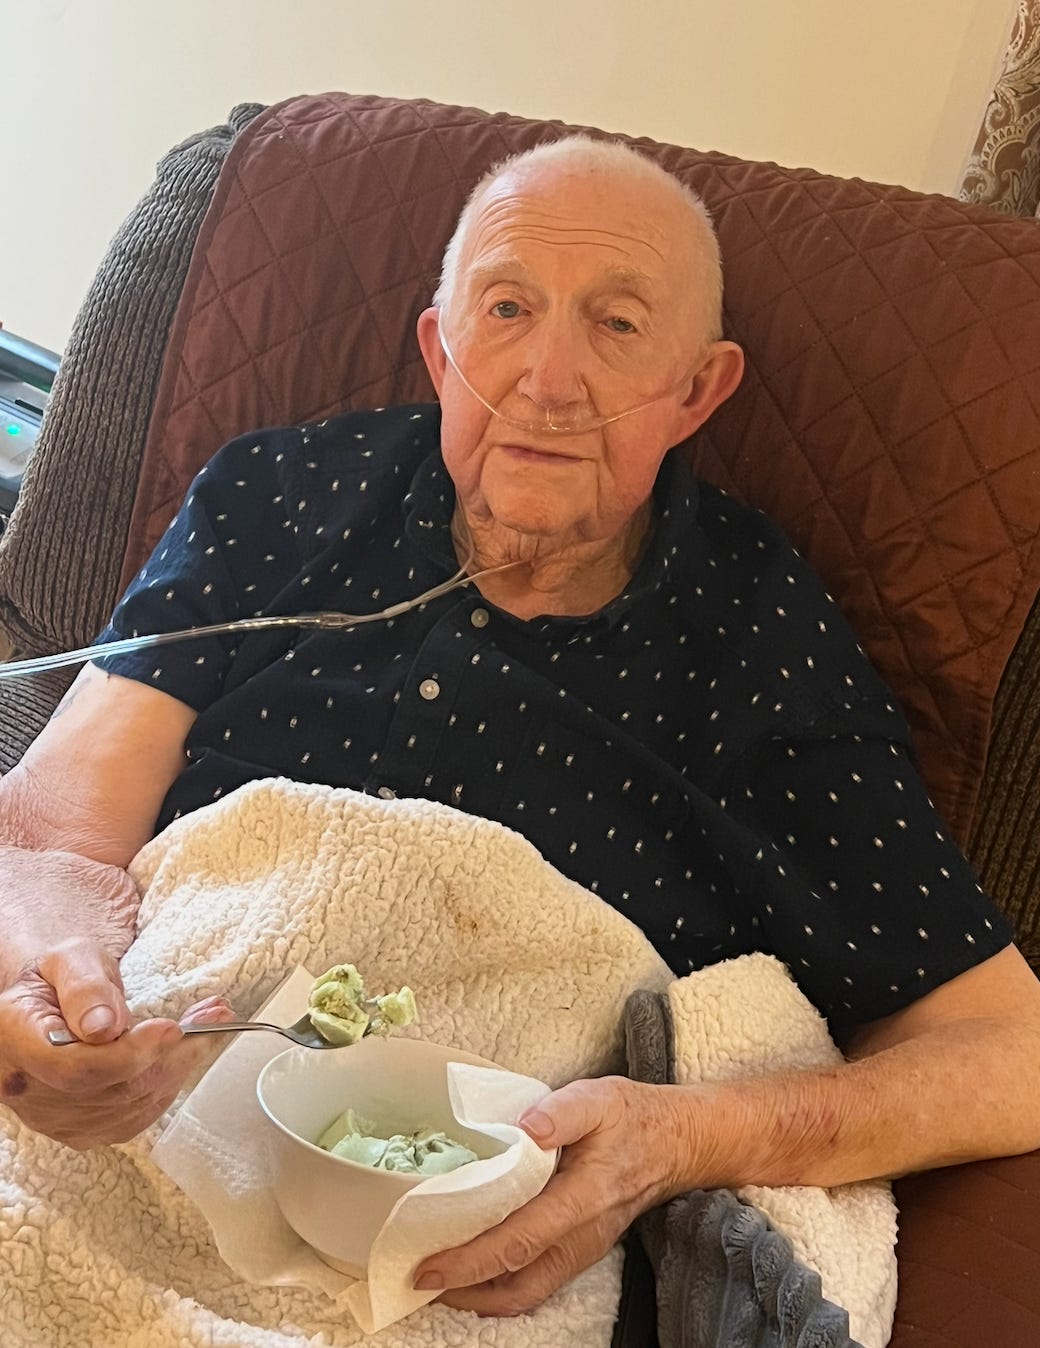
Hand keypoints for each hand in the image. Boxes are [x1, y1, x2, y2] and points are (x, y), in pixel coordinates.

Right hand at [0, 845, 234, 1146]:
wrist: (50, 1004)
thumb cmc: (61, 977)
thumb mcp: (70, 959)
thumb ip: (86, 987)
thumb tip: (105, 1026)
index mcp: (15, 1039)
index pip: (72, 1068)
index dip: (128, 1055)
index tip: (171, 1028)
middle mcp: (27, 1088)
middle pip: (110, 1090)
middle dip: (171, 1054)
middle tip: (213, 1016)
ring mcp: (52, 1116)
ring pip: (129, 1106)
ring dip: (180, 1066)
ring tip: (208, 1025)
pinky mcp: (80, 1128)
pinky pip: (134, 1118)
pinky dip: (169, 1086)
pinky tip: (184, 1055)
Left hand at [413, 1075, 681, 1315]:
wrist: (678, 1143)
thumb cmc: (635, 1118)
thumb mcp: (600, 1098)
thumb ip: (562, 1111)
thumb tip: (524, 1127)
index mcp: (583, 1198)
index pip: (519, 1240)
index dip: (471, 1260)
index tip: (429, 1265)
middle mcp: (582, 1236)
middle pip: (517, 1283)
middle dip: (464, 1291)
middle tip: (417, 1279)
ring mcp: (583, 1250)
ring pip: (526, 1293)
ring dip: (479, 1296)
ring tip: (439, 1281)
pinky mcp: (581, 1251)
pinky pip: (537, 1284)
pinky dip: (501, 1289)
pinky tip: (476, 1274)